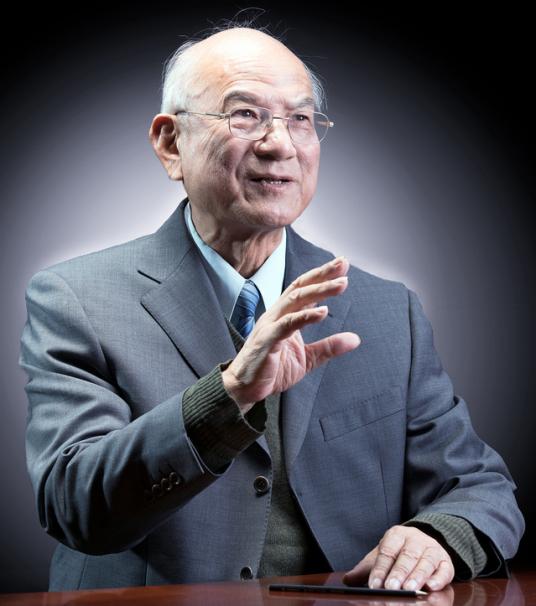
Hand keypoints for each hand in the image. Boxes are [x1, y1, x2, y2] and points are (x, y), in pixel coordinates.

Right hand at [222, 256, 359, 412]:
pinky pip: (287, 324)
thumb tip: (355, 339)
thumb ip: (329, 347)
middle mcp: (276, 315)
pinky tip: (322, 312)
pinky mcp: (267, 340)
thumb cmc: (271, 370)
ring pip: (295, 300)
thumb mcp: (307, 359)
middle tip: (343, 265)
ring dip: (319, 290)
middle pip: (300, 288)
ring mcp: (270, 326)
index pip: (304, 289)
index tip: (342, 265)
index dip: (322, 276)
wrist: (245, 389)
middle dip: (323, 275)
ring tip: (340, 285)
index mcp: (284, 316)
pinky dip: (305, 316)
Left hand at [343, 525, 454, 591]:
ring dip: (418, 576)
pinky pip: (445, 569)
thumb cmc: (398, 553)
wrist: (423, 544)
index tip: (374, 584)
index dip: (381, 568)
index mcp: (397, 534)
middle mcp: (416, 539)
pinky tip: (431, 587)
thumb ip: (366, 569)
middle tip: (391, 587)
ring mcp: (432, 549)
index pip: (387, 551)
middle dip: (399, 573)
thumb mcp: (381, 556)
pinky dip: (439, 578)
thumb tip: (347, 580)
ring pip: (426, 562)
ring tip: (409, 589)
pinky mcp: (446, 562)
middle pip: (407, 556)